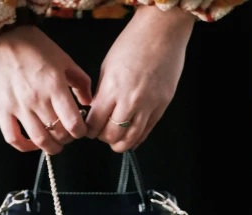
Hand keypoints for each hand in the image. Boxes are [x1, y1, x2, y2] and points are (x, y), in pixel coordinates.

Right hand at [0, 26, 91, 153]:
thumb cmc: (32, 44)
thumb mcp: (63, 58)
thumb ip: (80, 81)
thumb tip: (88, 101)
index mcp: (55, 86)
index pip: (73, 123)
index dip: (80, 132)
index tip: (80, 129)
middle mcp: (37, 99)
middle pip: (58, 134)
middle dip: (67, 139)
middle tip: (68, 134)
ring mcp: (18, 106)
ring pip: (39, 140)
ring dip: (51, 147)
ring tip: (55, 144)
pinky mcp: (1, 109)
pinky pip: (12, 138)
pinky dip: (24, 147)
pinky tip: (32, 145)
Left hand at [86, 6, 193, 151]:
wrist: (162, 32)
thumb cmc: (133, 43)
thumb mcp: (108, 66)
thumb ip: (103, 93)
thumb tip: (97, 112)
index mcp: (112, 88)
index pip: (95, 123)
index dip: (90, 130)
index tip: (89, 130)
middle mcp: (130, 100)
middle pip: (112, 135)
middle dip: (103, 138)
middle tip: (102, 134)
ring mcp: (148, 105)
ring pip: (130, 139)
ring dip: (120, 144)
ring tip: (116, 142)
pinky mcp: (161, 107)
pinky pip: (147, 132)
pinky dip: (136, 139)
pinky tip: (131, 138)